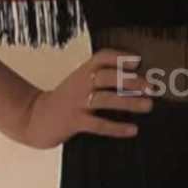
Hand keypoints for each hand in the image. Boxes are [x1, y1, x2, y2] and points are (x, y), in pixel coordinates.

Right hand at [17, 48, 156, 149]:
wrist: (35, 117)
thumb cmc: (66, 99)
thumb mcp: (81, 81)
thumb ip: (103, 77)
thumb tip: (140, 80)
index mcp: (84, 71)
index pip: (102, 57)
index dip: (120, 57)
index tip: (138, 61)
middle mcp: (81, 83)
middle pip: (107, 77)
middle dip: (130, 81)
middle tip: (152, 87)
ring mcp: (77, 103)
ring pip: (105, 99)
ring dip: (128, 101)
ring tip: (148, 105)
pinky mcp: (74, 122)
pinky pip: (97, 124)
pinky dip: (116, 127)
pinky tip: (132, 129)